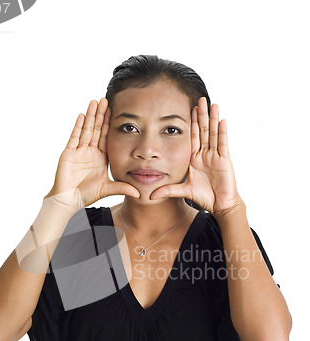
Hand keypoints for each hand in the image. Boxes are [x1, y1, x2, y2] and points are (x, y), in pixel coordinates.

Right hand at [44, 98, 139, 210]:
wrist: (69, 200)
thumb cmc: (86, 195)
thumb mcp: (107, 189)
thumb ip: (122, 188)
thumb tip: (139, 193)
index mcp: (100, 157)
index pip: (106, 137)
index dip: (110, 124)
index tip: (115, 111)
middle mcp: (90, 152)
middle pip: (97, 129)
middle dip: (101, 115)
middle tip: (106, 99)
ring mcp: (79, 151)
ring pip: (86, 130)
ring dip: (91, 116)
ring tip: (95, 102)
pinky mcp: (69, 153)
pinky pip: (75, 137)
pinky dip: (78, 126)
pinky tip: (82, 115)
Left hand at [150, 97, 242, 216]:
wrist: (219, 205)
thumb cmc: (204, 197)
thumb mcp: (183, 191)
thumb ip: (168, 190)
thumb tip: (151, 195)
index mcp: (195, 159)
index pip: (192, 137)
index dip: (191, 124)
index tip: (188, 109)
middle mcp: (205, 155)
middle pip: (203, 131)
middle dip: (201, 115)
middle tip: (200, 99)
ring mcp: (215, 156)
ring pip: (213, 134)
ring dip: (212, 119)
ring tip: (212, 104)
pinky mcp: (224, 161)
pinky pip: (222, 143)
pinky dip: (222, 132)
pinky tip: (221, 120)